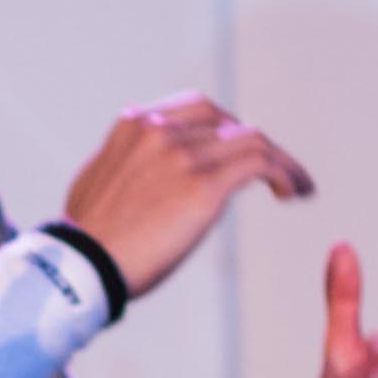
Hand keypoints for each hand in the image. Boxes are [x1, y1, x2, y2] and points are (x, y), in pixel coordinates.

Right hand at [59, 92, 310, 299]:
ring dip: (281, 161)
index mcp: (133, 127)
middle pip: (227, 121)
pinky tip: (294, 193)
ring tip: (297, 185)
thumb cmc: (87, 240)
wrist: (79, 266)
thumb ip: (125, 165)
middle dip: (253, 143)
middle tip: (273, 170)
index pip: (196, 110)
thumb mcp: (99, 183)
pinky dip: (285, 172)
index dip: (226, 128)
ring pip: (251, 139)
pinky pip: (260, 163)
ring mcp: (182, 155)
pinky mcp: (204, 186)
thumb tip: (140, 170)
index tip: (237, 152)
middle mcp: (159, 131)